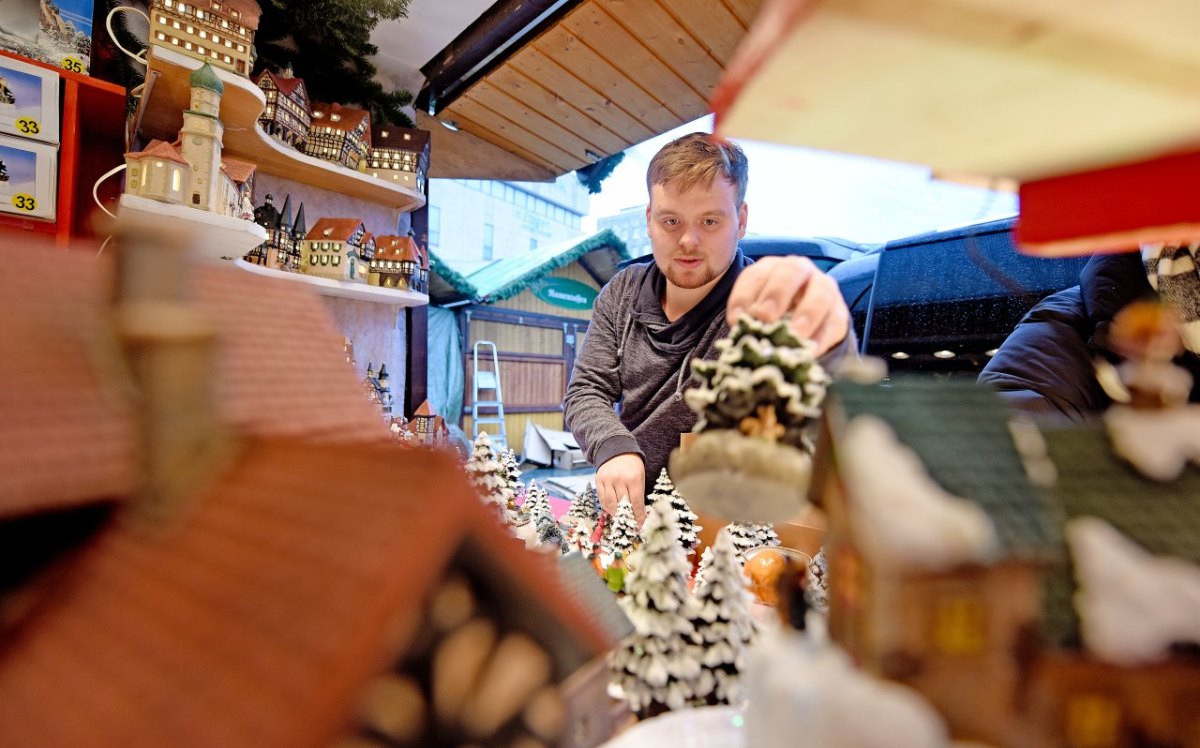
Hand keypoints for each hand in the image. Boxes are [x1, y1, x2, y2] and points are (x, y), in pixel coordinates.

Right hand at [595, 453, 645, 523]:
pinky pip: (602, 498)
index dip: (638, 516)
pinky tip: (611, 511)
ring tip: (620, 519)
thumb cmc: (632, 466)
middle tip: (630, 524)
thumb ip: (639, 495)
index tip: (639, 525)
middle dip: (627, 516)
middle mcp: (619, 480)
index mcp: (633, 479)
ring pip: (611, 503)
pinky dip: (607, 507)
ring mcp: (608, 480)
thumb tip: (640, 514)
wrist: (617, 450)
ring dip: (616, 514)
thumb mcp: (640, 477)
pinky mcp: (599, 480)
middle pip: (623, 504)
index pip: (636, 502)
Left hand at [727, 255, 849, 355]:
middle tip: (764, 317)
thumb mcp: (755, 314)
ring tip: (794, 335)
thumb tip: (738, 335)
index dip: (744, 296)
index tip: (736, 320)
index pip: (756, 274)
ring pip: (821, 292)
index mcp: (772, 269)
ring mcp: (824, 288)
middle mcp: (800, 271)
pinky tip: (810, 351)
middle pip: (792, 271)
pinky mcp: (839, 312)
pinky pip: (835, 320)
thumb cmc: (772, 317)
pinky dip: (823, 337)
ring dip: (807, 313)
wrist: (807, 325)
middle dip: (777, 293)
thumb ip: (747, 320)